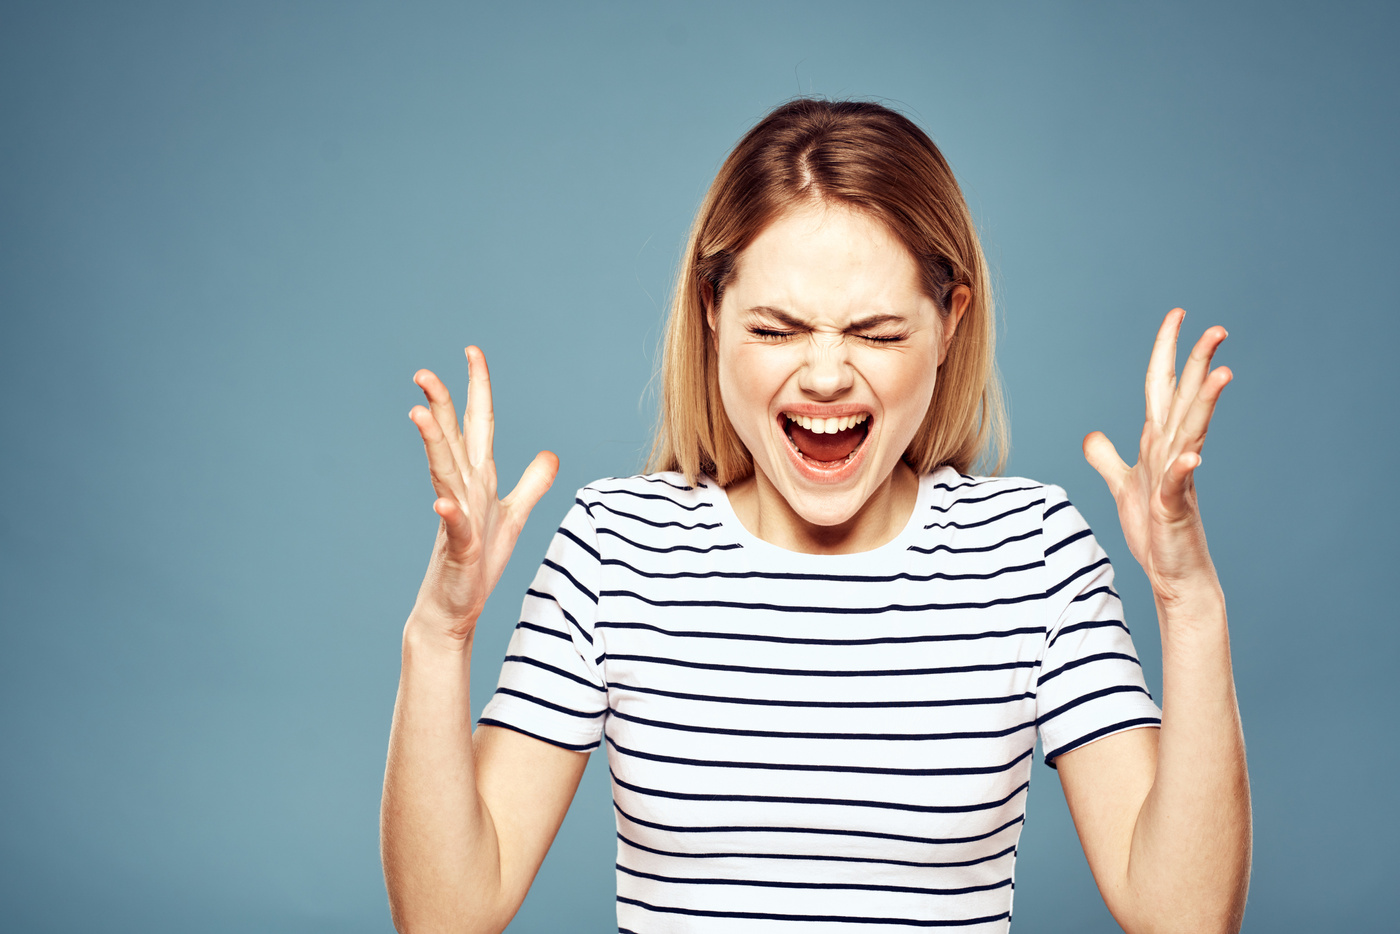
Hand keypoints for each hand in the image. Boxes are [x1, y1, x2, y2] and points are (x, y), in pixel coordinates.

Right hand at [408, 346, 558, 639]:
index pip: (479, 423)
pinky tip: (443, 503)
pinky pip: (454, 526)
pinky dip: (449, 513)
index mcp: (480, 478)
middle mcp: (466, 490)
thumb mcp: (515, 516)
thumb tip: (550, 453)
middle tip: (423, 371)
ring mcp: (459, 517)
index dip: (478, 387)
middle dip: (441, 403)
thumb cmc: (480, 562)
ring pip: (445, 472)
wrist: (455, 608)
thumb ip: (532, 483)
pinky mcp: (459, 548)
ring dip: (433, 443)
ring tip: (419, 413)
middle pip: (453, 437)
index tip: (472, 351)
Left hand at [1083, 309, 1231, 608]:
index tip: (1177, 315)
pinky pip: (1179, 484)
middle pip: (1184, 399)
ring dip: (1205, 405)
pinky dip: (1184, 468)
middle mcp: (1170, 453)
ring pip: (1190, 432)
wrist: (1173, 573)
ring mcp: (1176, 479)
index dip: (1167, 351)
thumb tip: (1093, 433)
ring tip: (1223, 374)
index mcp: (1157, 443)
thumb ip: (1108, 458)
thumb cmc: (1154, 530)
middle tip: (1217, 328)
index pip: (1162, 387)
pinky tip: (1192, 455)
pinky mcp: (1174, 508)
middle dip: (1199, 363)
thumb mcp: (1122, 486)